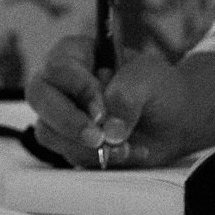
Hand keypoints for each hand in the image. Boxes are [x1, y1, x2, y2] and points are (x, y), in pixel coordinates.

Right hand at [26, 40, 214, 169]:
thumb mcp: (151, 79)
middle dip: (68, 121)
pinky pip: (68, 155)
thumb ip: (128, 96)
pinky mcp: (71, 143)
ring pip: (48, 131)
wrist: (175, 121)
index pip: (59, 67)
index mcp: (77, 54)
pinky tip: (128, 153)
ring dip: (83, 146)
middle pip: (39, 97)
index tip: (102, 110)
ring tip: (124, 148)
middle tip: (97, 138)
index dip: (77, 89)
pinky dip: (98, 160)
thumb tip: (109, 129)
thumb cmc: (160, 88)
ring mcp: (63, 114)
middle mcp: (62, 83)